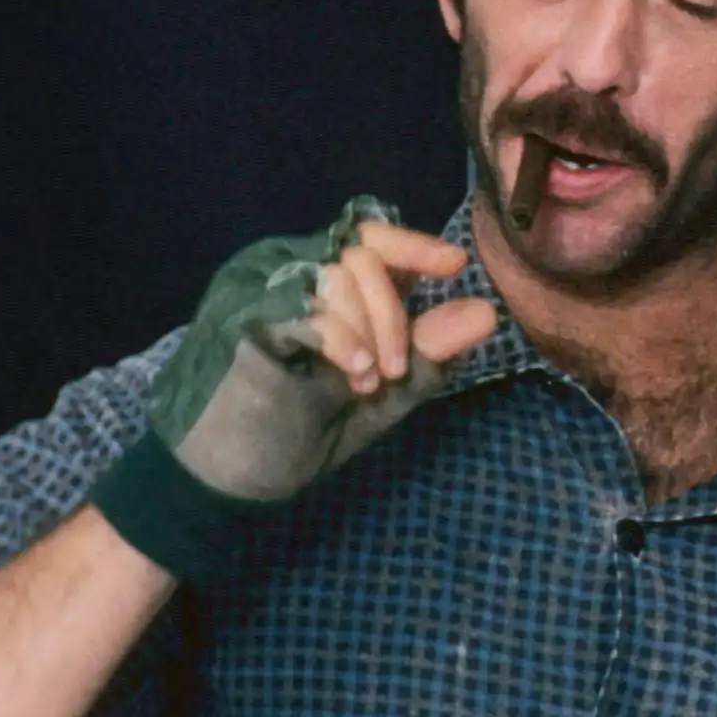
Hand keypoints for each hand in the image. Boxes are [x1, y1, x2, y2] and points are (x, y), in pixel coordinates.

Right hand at [154, 207, 501, 503]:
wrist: (230, 479)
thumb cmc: (301, 430)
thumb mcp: (384, 392)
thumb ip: (428, 352)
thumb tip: (486, 311)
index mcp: (319, 285)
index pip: (369, 237)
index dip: (414, 245)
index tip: (455, 265)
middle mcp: (282, 274)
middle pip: (364, 255)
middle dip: (395, 315)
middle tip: (394, 370)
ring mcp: (254, 290)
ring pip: (340, 273)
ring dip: (371, 330)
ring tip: (365, 381)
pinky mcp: (236, 317)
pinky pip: (310, 306)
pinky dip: (344, 340)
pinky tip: (350, 374)